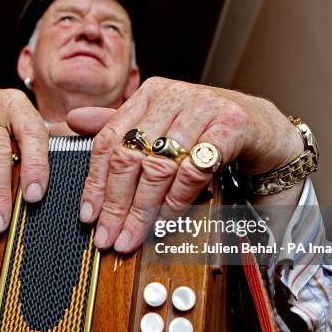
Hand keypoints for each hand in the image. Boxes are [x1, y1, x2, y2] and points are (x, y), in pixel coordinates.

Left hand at [75, 77, 303, 252]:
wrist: (260, 126)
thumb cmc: (205, 128)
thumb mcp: (159, 124)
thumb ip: (117, 125)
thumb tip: (70, 121)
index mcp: (148, 94)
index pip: (109, 141)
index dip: (95, 182)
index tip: (88, 216)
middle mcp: (172, 96)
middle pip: (130, 156)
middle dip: (117, 204)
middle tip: (108, 236)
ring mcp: (202, 107)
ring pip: (159, 167)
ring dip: (143, 210)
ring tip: (132, 237)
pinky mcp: (229, 125)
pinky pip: (194, 170)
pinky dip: (178, 199)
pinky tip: (166, 220)